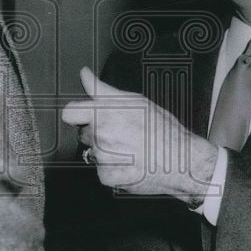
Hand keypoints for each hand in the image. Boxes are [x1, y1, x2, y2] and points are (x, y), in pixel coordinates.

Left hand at [61, 66, 217, 205]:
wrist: (180, 160)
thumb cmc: (162, 129)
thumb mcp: (134, 100)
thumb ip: (102, 88)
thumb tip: (84, 74)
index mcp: (103, 113)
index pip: (70, 113)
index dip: (78, 114)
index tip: (86, 117)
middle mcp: (99, 134)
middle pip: (84, 133)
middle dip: (98, 132)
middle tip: (122, 133)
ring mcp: (102, 157)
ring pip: (93, 152)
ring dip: (107, 152)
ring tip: (130, 148)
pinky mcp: (107, 177)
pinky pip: (101, 171)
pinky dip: (113, 169)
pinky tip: (130, 163)